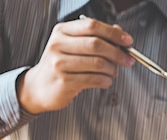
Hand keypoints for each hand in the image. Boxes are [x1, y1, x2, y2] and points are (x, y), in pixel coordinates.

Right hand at [17, 17, 134, 113]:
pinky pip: (93, 79)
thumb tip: (119, 32)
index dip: (113, 33)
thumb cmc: (60, 65)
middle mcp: (58, 45)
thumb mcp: (73, 46)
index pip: (92, 25)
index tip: (128, 41)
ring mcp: (59, 64)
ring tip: (114, 73)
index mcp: (62, 31)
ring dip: (112, 69)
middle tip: (128, 60)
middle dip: (117, 53)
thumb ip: (95, 37)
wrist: (39, 87)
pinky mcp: (64, 82)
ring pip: (97, 63)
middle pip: (96, 44)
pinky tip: (105, 81)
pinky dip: (105, 81)